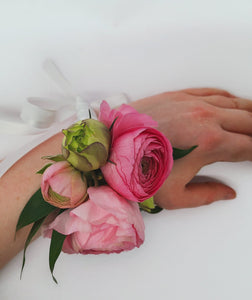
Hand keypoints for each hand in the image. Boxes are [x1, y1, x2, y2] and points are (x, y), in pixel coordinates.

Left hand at [131, 88, 251, 208]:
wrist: (110, 147)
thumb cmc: (138, 172)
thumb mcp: (174, 196)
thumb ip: (206, 195)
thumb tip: (228, 192)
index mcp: (209, 143)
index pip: (249, 147)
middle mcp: (206, 117)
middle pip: (248, 122)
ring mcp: (192, 103)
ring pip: (235, 103)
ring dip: (249, 113)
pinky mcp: (178, 95)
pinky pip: (213, 91)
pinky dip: (229, 98)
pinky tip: (233, 103)